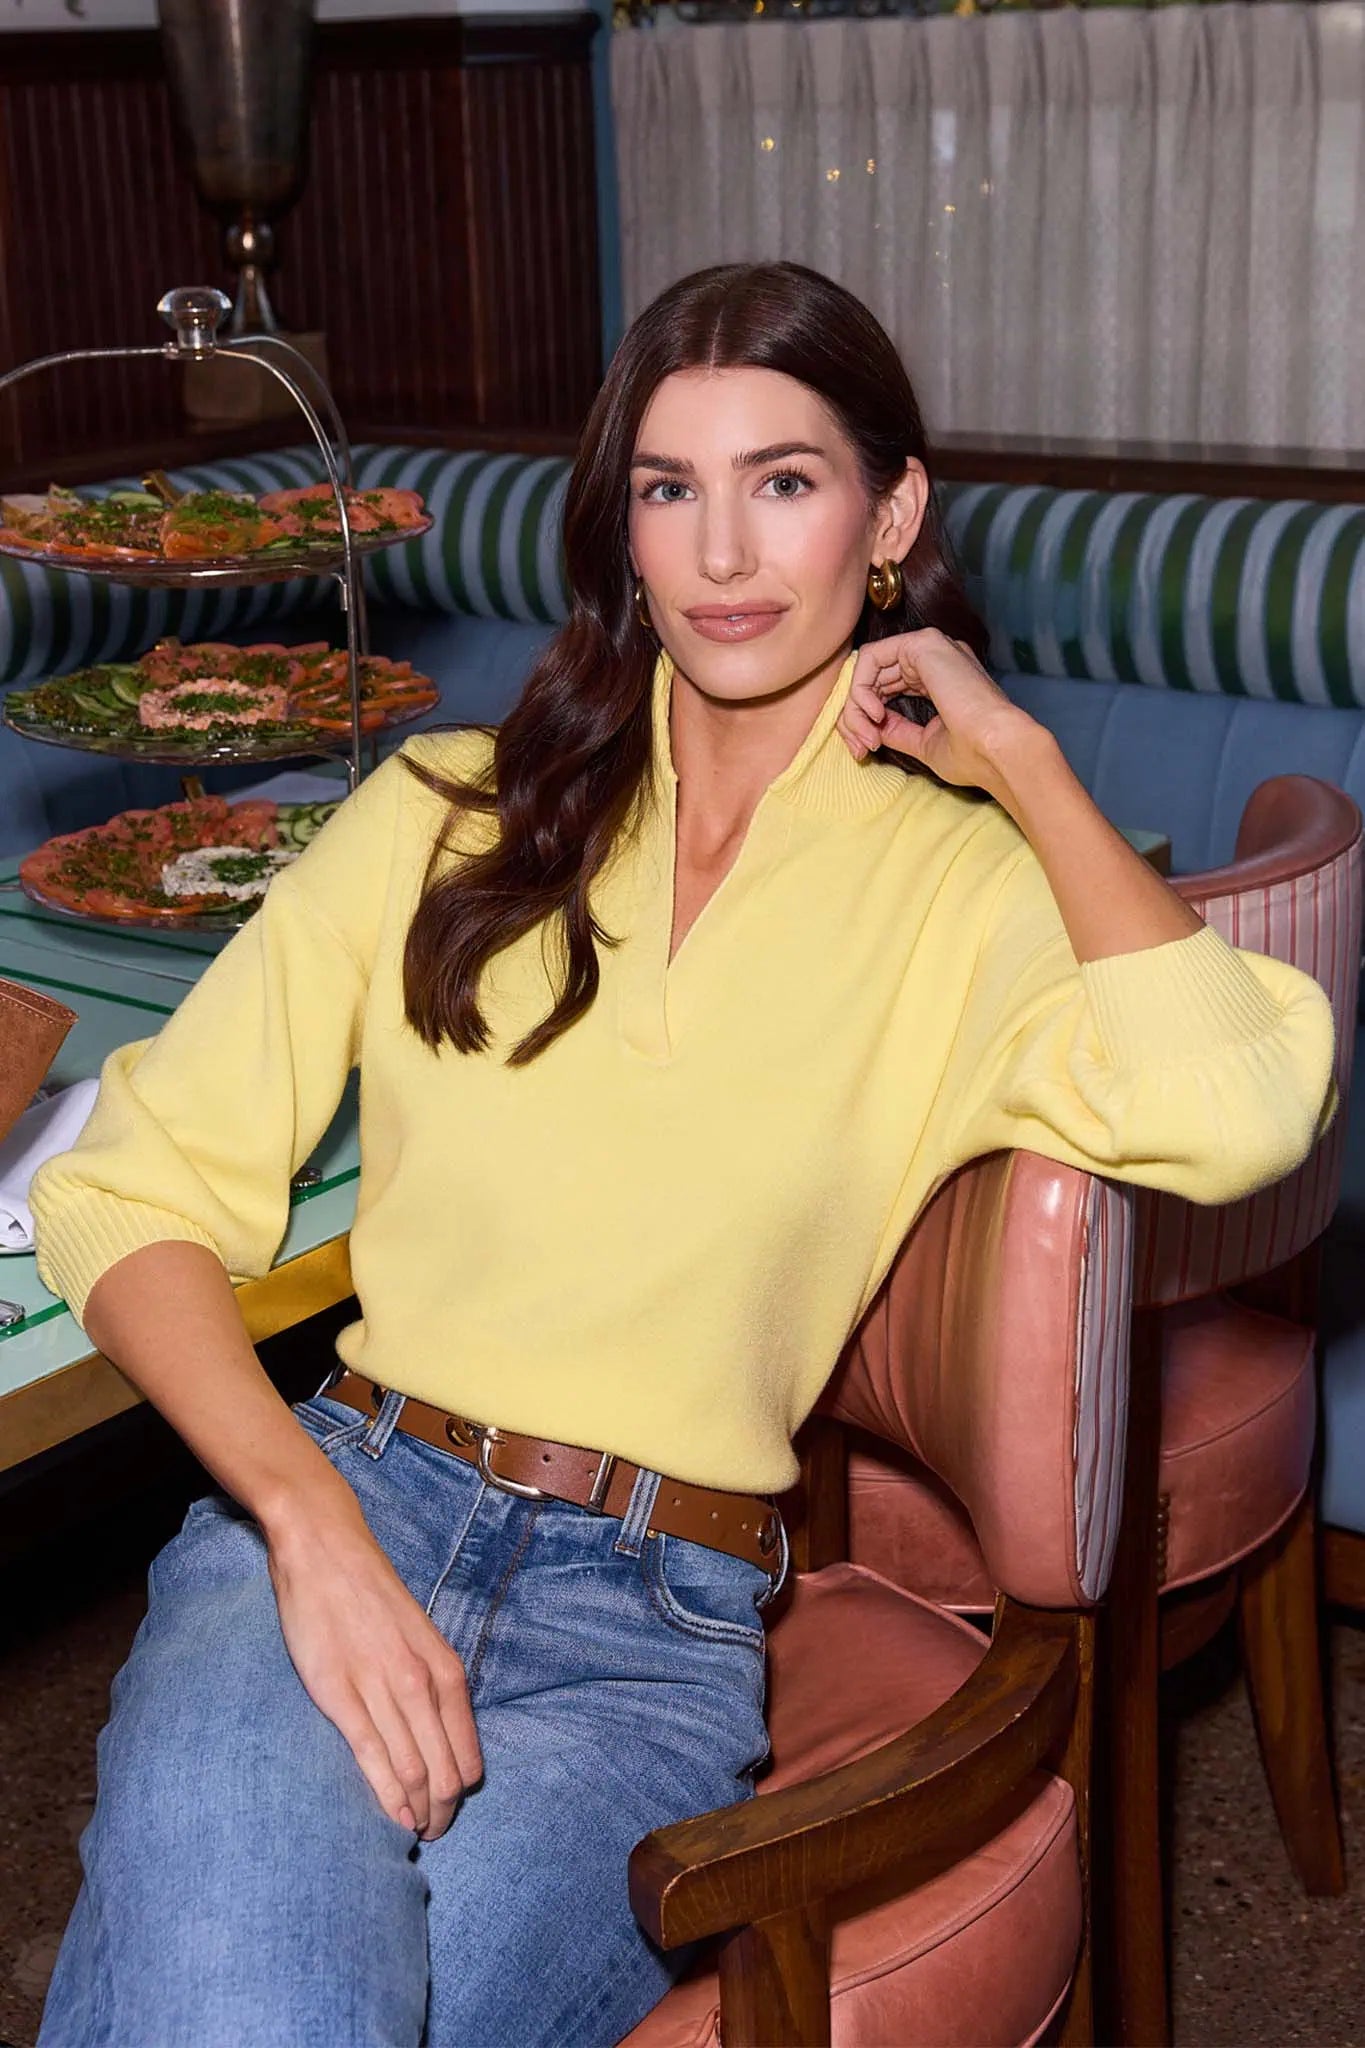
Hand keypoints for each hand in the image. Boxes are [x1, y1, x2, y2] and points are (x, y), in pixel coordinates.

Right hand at [267, 1497, 482, 1841]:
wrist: (325, 1550)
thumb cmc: (372, 1594)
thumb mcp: (421, 1637)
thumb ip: (431, 1683)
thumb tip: (440, 1737)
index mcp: (445, 1668)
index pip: (467, 1753)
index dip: (459, 1793)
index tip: (448, 1809)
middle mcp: (419, 1682)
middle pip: (442, 1772)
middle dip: (441, 1812)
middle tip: (433, 1833)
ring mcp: (379, 1688)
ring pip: (412, 1771)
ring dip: (417, 1813)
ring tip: (414, 1833)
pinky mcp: (338, 1694)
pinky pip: (370, 1757)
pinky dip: (386, 1796)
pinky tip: (392, 1819)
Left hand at [837, 628, 1041, 805]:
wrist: (999, 750)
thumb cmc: (973, 755)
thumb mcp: (924, 743)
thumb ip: (898, 730)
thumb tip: (872, 727)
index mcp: (940, 677)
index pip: (887, 688)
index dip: (865, 719)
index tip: (865, 750)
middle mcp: (935, 658)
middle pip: (873, 677)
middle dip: (855, 716)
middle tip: (860, 748)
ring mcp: (930, 648)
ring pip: (868, 667)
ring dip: (855, 706)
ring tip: (867, 736)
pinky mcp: (923, 644)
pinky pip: (871, 657)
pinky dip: (861, 687)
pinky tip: (874, 714)